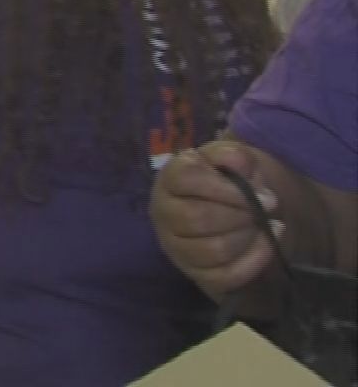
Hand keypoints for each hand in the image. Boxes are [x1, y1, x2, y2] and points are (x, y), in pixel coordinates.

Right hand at [151, 141, 278, 298]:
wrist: (227, 210)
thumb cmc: (226, 180)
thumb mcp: (231, 159)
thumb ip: (233, 155)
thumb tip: (239, 163)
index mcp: (170, 177)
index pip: (187, 180)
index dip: (228, 189)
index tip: (262, 193)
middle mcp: (163, 212)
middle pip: (199, 218)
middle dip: (242, 215)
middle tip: (264, 210)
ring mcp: (176, 246)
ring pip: (213, 250)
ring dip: (248, 237)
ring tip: (262, 226)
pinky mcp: (194, 273)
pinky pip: (225, 275)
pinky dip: (254, 261)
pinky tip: (265, 245)